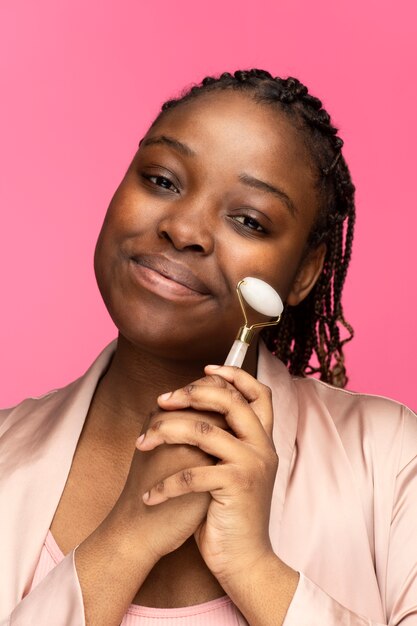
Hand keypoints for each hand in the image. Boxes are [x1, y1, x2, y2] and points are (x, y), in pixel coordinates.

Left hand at [136, 365, 277, 584]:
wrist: (244, 560)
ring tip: (142, 443)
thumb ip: (222, 439)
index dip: (234, 375)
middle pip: (230, 401)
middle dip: (191, 394)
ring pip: (203, 431)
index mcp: (262, 439)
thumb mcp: (229, 469)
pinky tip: (149, 495)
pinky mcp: (237, 486)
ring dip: (165, 432)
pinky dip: (164, 484)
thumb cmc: (227, 512)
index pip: (259, 393)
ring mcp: (252, 465)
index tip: (206, 370)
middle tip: (162, 400)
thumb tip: (190, 405)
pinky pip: (192, 473)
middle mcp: (263, 447)